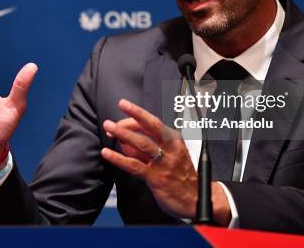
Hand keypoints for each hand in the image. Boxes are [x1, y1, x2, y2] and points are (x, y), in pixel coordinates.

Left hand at [101, 99, 198, 218]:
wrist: (196, 199)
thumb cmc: (181, 176)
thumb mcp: (171, 155)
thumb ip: (149, 147)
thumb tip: (126, 139)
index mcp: (175, 140)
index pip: (154, 122)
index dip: (137, 115)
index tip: (125, 109)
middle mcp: (171, 148)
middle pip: (152, 126)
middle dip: (135, 114)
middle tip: (121, 105)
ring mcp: (164, 163)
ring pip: (142, 143)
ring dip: (124, 134)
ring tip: (109, 128)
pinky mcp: (157, 178)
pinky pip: (134, 165)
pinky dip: (119, 158)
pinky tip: (108, 154)